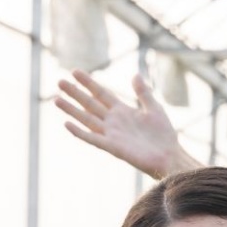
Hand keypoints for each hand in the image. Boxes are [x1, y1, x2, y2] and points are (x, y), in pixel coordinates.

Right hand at [55, 70, 184, 178]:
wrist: (169, 156)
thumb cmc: (164, 134)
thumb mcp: (154, 108)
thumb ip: (143, 93)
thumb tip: (135, 74)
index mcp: (122, 110)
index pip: (101, 93)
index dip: (88, 83)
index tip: (75, 71)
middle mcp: (113, 121)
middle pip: (89, 104)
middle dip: (75, 93)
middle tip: (59, 81)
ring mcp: (111, 133)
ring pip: (86, 119)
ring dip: (72, 110)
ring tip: (56, 99)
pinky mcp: (112, 147)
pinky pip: (92, 138)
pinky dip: (79, 132)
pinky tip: (67, 124)